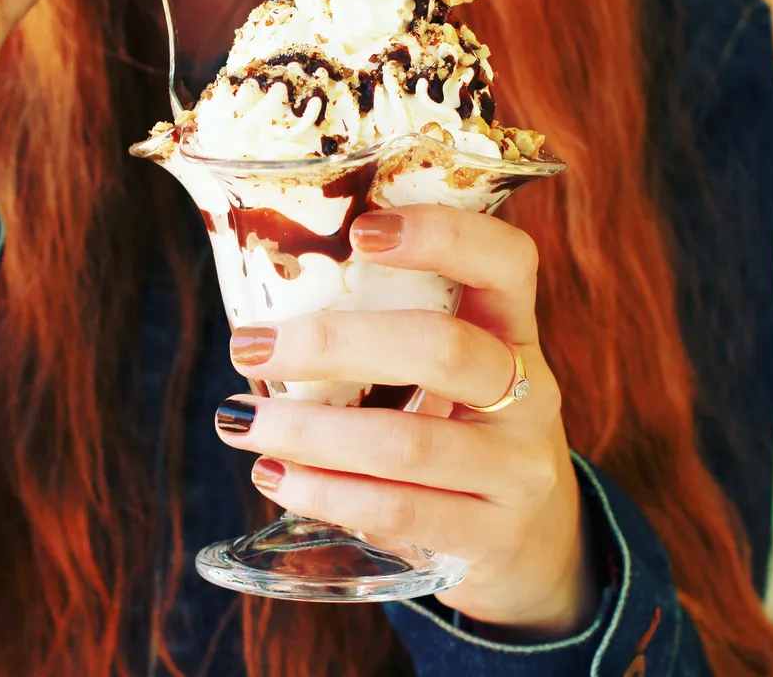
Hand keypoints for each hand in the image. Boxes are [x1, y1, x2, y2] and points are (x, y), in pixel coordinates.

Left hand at [215, 206, 598, 634]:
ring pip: (409, 442)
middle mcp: (530, 395)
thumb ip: (390, 336)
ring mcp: (517, 471)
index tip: (361, 231)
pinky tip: (275, 476)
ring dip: (308, 431)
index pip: (507, 263)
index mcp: (515, 333)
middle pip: (444, 350)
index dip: (443, 236)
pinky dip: (325, 493)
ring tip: (238, 421)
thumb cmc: (461, 432)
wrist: (534, 542)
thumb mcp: (456, 375)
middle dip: (334, 344)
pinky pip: (398, 511)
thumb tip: (262, 311)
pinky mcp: (492, 538)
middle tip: (249, 345)